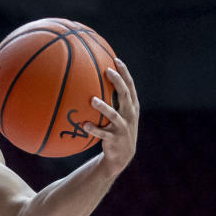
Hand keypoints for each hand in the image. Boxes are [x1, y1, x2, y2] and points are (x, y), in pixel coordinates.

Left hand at [82, 57, 137, 178]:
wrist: (122, 155)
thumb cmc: (117, 129)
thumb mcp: (120, 114)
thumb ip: (113, 100)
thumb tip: (95, 81)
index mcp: (132, 106)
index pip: (130, 86)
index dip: (124, 73)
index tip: (116, 60)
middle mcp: (129, 114)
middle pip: (125, 95)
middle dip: (117, 82)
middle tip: (107, 71)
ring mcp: (122, 127)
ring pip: (113, 115)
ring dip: (103, 107)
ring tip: (92, 100)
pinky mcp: (114, 139)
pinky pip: (102, 134)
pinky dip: (94, 129)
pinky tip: (84, 125)